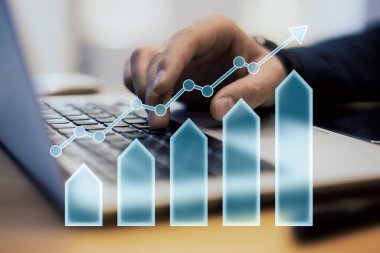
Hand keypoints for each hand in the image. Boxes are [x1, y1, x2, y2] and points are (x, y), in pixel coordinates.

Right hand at [124, 14, 285, 128]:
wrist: (256, 76)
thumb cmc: (263, 72)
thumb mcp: (269, 80)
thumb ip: (249, 92)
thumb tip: (220, 109)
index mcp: (214, 31)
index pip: (184, 41)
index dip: (168, 64)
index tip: (161, 90)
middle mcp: (190, 41)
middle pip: (157, 55)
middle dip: (153, 89)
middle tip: (158, 121)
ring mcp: (176, 56)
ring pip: (140, 61)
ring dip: (141, 90)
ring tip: (156, 118)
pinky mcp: (167, 71)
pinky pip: (138, 73)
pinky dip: (137, 90)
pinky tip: (152, 108)